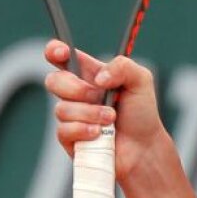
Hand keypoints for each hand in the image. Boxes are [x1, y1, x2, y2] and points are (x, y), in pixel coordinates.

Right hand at [44, 41, 166, 179]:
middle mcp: (77, 93)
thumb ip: (122, 66)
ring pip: (62, 109)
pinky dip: (84, 130)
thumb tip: (98, 78)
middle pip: (53, 80)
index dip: (54, 50)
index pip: (63, 57)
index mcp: (90, 74)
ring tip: (110, 119)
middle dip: (75, 88)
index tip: (62, 52)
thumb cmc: (141, 113)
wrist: (143, 147)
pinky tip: (99, 134)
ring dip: (90, 114)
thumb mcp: (141, 80)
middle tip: (97, 95)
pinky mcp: (69, 138)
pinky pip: (64, 130)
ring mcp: (71, 116)